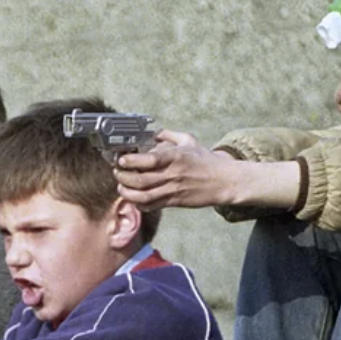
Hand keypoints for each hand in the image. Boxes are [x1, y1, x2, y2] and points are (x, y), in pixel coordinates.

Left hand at [114, 131, 238, 208]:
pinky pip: (151, 206)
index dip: (131, 161)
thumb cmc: (206, 161)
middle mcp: (172, 175)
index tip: (122, 159)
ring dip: (127, 193)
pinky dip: (138, 203)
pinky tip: (134, 197)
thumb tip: (153, 133)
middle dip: (123, 177)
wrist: (223, 181)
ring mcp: (172, 190)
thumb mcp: (189, 141)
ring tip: (121, 186)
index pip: (148, 160)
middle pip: (140, 180)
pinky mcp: (174, 202)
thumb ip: (169, 135)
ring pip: (142, 196)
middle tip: (118, 171)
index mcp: (175, 157)